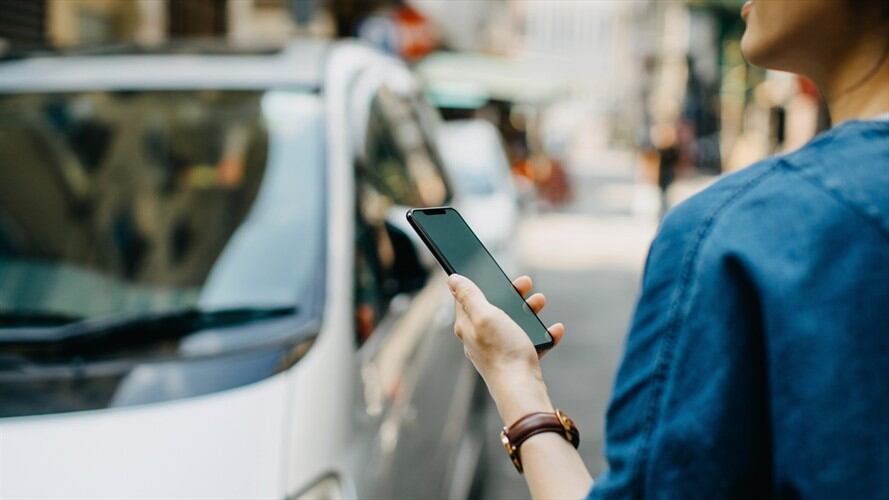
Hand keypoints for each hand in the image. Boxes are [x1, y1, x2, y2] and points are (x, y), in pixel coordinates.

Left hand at [448, 274, 564, 422]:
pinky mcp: (515, 361)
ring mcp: (498, 350)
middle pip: (494, 308)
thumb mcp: (485, 315)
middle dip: (511, 294)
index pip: (466, 298)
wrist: (522, 390)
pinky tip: (555, 330)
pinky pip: (531, 342)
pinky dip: (543, 334)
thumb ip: (469, 295)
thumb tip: (452, 279)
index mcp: (468, 325)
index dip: (480, 282)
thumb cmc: (503, 352)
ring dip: (529, 310)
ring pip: (514, 323)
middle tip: (526, 283)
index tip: (494, 272)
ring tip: (541, 301)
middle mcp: (480, 338)